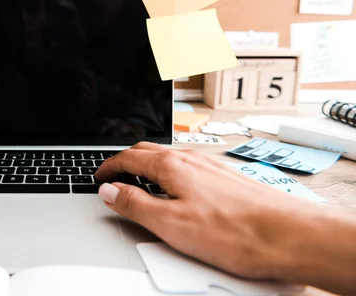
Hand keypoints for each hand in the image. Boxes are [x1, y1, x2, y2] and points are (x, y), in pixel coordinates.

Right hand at [94, 142, 353, 286]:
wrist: (289, 236)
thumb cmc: (234, 233)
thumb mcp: (170, 224)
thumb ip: (135, 204)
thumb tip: (110, 191)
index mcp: (172, 166)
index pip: (128, 157)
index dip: (108, 167)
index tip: (98, 177)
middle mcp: (191, 159)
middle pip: (148, 151)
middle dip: (125, 161)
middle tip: (113, 177)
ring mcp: (211, 165)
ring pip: (169, 157)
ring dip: (148, 166)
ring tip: (141, 183)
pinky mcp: (226, 176)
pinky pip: (188, 166)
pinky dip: (170, 172)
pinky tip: (178, 189)